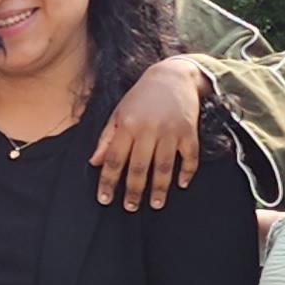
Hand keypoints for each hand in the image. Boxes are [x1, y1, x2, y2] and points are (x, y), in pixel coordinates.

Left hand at [94, 55, 204, 207]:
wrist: (173, 76)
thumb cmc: (141, 97)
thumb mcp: (118, 113)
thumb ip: (106, 138)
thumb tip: (94, 163)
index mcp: (127, 125)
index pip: (114, 159)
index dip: (108, 181)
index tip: (104, 199)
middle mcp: (148, 129)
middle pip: (139, 167)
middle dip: (134, 191)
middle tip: (130, 208)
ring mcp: (171, 131)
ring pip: (164, 166)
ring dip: (160, 188)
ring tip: (156, 204)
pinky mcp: (190, 131)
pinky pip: (190, 156)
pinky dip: (187, 171)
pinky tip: (181, 185)